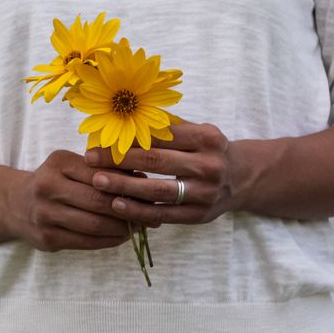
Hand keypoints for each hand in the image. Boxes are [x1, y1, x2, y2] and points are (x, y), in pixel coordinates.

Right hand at [7, 149, 157, 251]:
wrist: (13, 204)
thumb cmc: (52, 181)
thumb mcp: (70, 166)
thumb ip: (101, 170)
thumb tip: (141, 178)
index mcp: (58, 163)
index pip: (101, 174)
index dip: (127, 184)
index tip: (149, 190)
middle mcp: (48, 187)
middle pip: (98, 201)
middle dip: (129, 209)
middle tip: (151, 214)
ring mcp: (45, 215)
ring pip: (94, 225)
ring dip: (122, 228)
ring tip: (139, 227)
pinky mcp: (47, 238)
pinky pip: (86, 242)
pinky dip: (108, 240)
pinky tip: (121, 236)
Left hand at [85, 121, 245, 225]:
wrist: (242, 178)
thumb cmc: (207, 149)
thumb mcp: (196, 131)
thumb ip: (165, 127)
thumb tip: (121, 117)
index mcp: (206, 138)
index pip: (160, 136)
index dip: (128, 136)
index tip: (101, 137)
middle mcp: (209, 165)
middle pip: (156, 161)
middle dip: (119, 160)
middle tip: (90, 159)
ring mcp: (206, 193)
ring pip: (158, 191)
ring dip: (124, 186)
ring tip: (98, 182)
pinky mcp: (200, 215)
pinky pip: (164, 214)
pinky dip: (139, 211)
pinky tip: (117, 205)